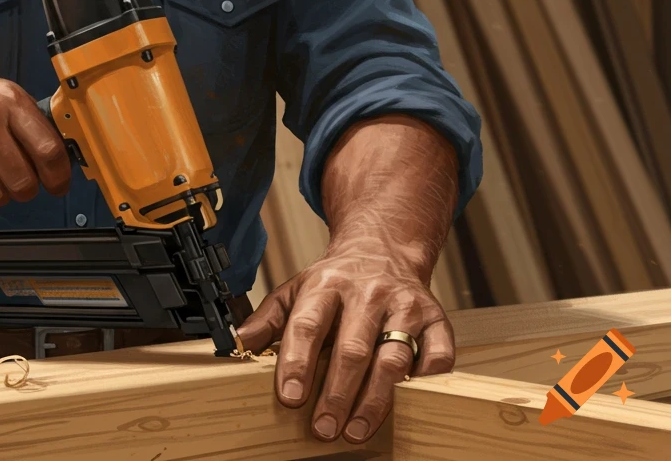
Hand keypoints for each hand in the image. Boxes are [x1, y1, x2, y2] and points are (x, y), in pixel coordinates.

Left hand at [235, 241, 454, 444]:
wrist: (384, 248)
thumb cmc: (336, 279)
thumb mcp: (295, 289)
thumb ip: (268, 318)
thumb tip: (240, 343)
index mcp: (326, 286)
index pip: (308, 325)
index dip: (297, 362)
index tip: (289, 397)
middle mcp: (367, 293)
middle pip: (352, 348)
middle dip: (337, 394)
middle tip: (323, 428)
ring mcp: (404, 305)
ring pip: (392, 357)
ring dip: (375, 399)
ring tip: (357, 430)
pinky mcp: (436, 317)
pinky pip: (437, 354)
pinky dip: (426, 381)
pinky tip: (410, 403)